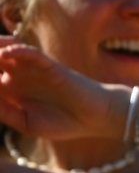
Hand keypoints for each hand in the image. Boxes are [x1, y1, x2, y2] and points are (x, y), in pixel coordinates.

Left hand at [0, 41, 122, 142]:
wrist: (96, 118)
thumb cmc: (63, 122)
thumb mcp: (25, 122)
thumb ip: (2, 111)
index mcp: (8, 88)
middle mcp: (16, 74)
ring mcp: (31, 68)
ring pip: (5, 51)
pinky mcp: (49, 65)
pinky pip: (30, 53)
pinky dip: (16, 50)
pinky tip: (5, 55)